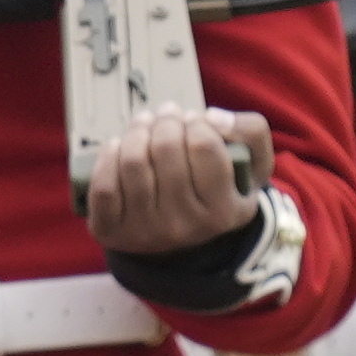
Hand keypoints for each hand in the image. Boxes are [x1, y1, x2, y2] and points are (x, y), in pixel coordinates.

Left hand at [86, 106, 258, 260]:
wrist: (181, 240)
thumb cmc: (215, 192)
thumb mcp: (252, 166)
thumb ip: (250, 132)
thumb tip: (213, 118)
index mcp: (224, 211)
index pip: (204, 146)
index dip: (197, 122)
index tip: (194, 120)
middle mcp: (185, 227)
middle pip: (166, 147)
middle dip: (165, 120)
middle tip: (166, 115)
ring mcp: (145, 232)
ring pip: (133, 162)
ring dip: (136, 131)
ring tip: (144, 124)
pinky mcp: (112, 231)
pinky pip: (104, 186)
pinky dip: (108, 157)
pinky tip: (118, 146)